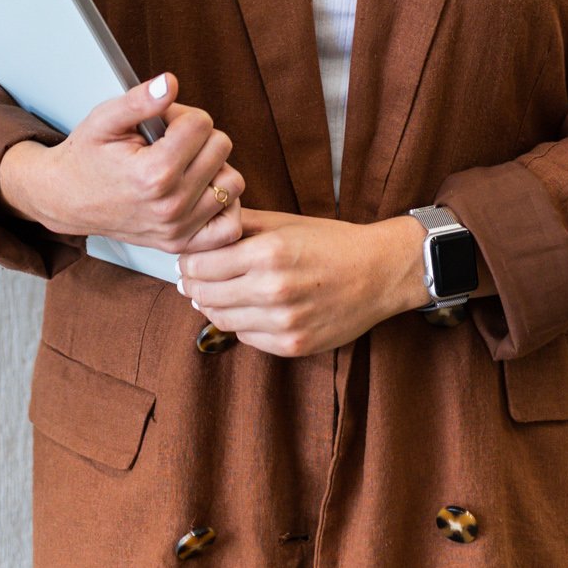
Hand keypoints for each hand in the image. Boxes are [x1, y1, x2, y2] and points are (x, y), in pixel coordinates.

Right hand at [0, 72, 245, 253]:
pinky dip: (223, 206)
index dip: (181, 115)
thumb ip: (140, 100)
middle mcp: (170, 206)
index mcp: (153, 173)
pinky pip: (229, 227)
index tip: (160, 124)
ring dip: (213, 168)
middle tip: (168, 142)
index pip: (201, 123)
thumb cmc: (86, 157)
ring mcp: (177, 229)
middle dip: (197, 136)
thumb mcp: (105, 119)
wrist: (66, 199)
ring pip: (231, 182)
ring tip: (184, 164)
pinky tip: (201, 191)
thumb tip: (169, 83)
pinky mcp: (180, 243)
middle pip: (220, 148)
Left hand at [175, 206, 430, 355]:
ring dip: (212, 305)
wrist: (380, 273)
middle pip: (205, 294)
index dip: (188, 261)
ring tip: (215, 292)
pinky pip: (247, 337)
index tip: (187, 258)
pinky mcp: (293, 345)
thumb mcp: (287, 222)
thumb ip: (243, 224)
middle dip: (194, 284)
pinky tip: (246, 307)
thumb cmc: (333, 242)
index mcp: (268, 253)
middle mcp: (273, 290)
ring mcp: (284, 322)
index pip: (202, 265)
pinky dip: (240, 322)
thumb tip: (203, 227)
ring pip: (221, 319)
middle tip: (191, 277)